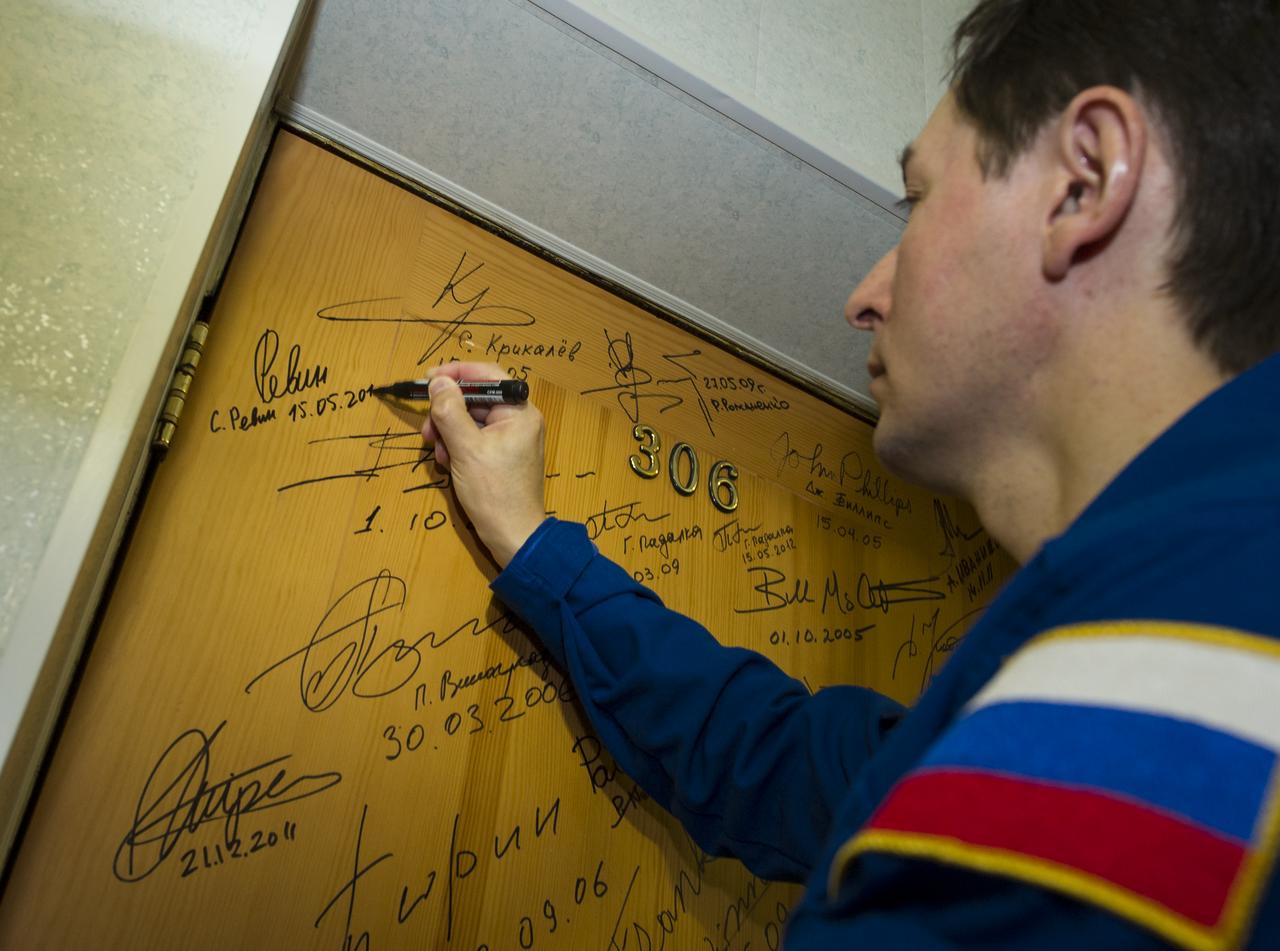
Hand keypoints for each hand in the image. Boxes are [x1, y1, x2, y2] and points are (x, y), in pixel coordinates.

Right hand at [421, 363, 545, 566]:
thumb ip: (450, 412)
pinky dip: (457, 446)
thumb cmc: (494, 493)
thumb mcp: (466, 449)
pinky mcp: (500, 455)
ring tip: (438, 452)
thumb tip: (438, 382)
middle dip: (447, 411)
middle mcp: (519, 420)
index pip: (488, 375)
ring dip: (448, 431)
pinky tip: (448, 463)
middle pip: (476, 399)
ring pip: (471, 420)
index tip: (429, 379)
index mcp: (520, 412)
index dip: (457, 373)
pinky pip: (474, 439)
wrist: (513, 535)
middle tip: (427, 428)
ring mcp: (510, 438)